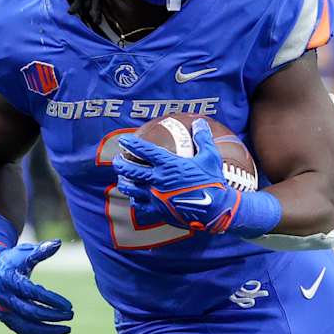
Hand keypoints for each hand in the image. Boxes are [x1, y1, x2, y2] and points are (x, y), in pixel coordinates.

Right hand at [0, 238, 73, 333]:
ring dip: (47, 330)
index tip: (69, 305)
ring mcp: (3, 310)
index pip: (33, 293)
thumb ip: (41, 250)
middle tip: (71, 315)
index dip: (51, 300)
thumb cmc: (13, 260)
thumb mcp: (25, 253)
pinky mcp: (5, 319)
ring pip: (25, 327)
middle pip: (30, 312)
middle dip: (52, 316)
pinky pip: (22, 331)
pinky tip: (55, 331)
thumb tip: (58, 243)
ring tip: (67, 329)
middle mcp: (4, 297)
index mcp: (9, 280)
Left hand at [114, 118, 277, 237]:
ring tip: (123, 179)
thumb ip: (202, 138)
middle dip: (120, 163)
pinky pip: (139, 206)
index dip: (131, 143)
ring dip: (124, 182)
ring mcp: (156, 197)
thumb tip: (199, 122)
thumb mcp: (210, 156)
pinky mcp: (158, 211)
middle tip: (117, 160)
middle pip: (130, 170)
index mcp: (169, 165)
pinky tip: (135, 199)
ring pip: (130, 189)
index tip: (123, 139)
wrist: (216, 209)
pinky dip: (135, 201)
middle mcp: (158, 180)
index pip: (144, 151)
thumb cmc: (213, 182)